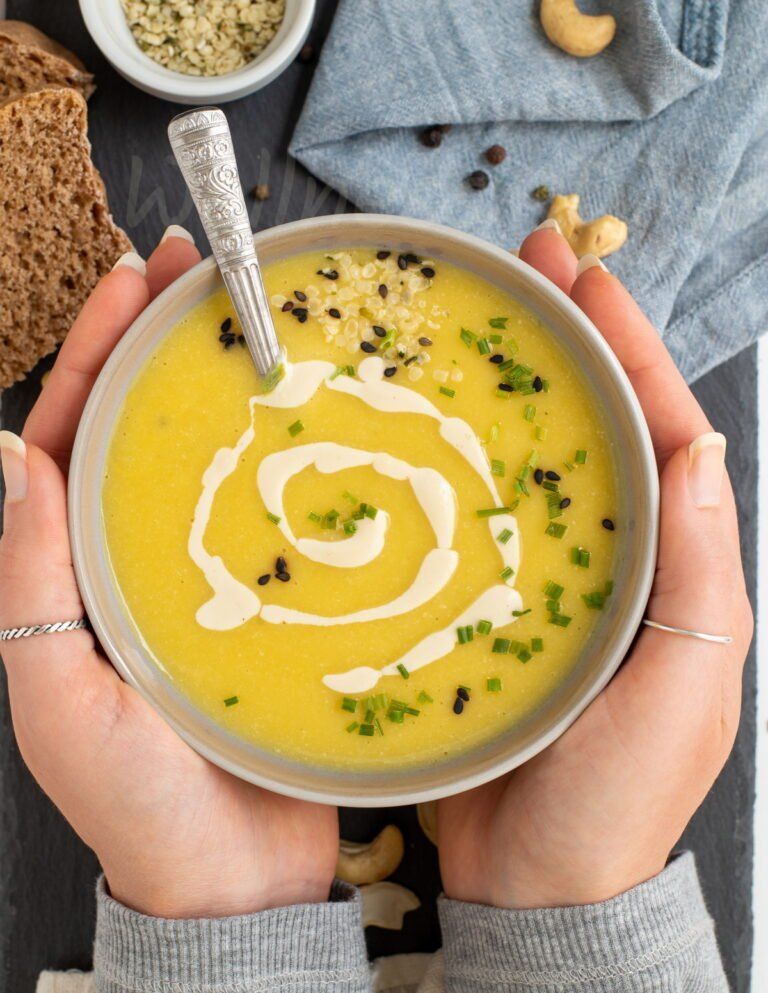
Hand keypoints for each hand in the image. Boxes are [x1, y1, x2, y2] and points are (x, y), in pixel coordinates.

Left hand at [0, 235, 337, 918]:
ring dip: (220, 384)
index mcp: (72, 571)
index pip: (70, 436)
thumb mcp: (61, 696)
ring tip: (252, 316)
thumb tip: (5, 452)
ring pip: (207, 457)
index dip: (91, 353)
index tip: (127, 281)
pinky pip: (275, 509)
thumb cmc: (137, 803)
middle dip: (155, 341)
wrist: (232, 877)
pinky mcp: (271, 596)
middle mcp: (135, 557)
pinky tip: (318, 421)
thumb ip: (29, 580)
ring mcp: (205, 571)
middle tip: (192, 269)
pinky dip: (287, 457)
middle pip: (138, 426)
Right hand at [438, 234, 753, 908]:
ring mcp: (541, 579)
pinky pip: (470, 520)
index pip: (660, 428)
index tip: (587, 274)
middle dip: (568, 340)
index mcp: (674, 569)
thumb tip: (703, 449)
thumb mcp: (685, 689)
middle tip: (525, 267)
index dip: (628, 345)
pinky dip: (452, 466)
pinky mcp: (481, 606)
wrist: (539, 886)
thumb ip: (703, 578)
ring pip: (529, 462)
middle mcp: (611, 561)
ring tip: (472, 324)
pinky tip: (418, 432)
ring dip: (508, 390)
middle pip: (593, 425)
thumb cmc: (617, 801)